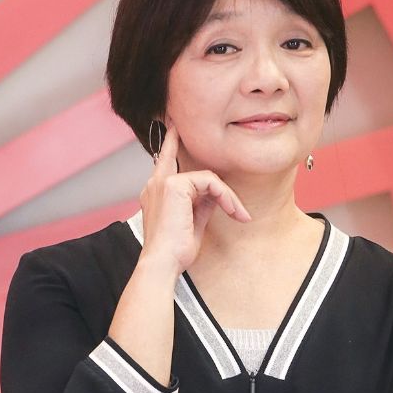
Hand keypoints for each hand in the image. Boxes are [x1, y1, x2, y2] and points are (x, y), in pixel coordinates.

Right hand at [139, 125, 250, 274]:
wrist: (163, 262)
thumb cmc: (174, 252)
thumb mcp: (193, 225)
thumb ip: (202, 205)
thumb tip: (215, 195)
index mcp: (155, 194)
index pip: (163, 163)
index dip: (169, 145)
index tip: (173, 129)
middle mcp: (155, 185)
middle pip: (178, 159)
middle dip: (184, 148)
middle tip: (195, 150)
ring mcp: (162, 183)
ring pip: (205, 177)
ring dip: (227, 195)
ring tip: (238, 214)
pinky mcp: (173, 185)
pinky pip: (209, 182)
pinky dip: (226, 196)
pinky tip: (232, 211)